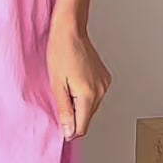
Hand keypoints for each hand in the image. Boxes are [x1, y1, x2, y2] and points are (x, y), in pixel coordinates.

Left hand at [46, 19, 110, 138]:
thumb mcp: (56, 84)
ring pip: (92, 107)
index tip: (61, 126)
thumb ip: (64, 110)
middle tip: (60, 99)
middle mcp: (101, 90)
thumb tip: (68, 131)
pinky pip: (95, 95)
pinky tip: (75, 82)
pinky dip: (85, 95)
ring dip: (79, 105)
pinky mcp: (105, 78)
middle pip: (88, 117)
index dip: (70, 130)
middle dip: (74, 115)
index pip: (83, 126)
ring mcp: (105, 84)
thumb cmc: (60, 52)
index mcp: (88, 94)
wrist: (70, 31)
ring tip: (67, 87)